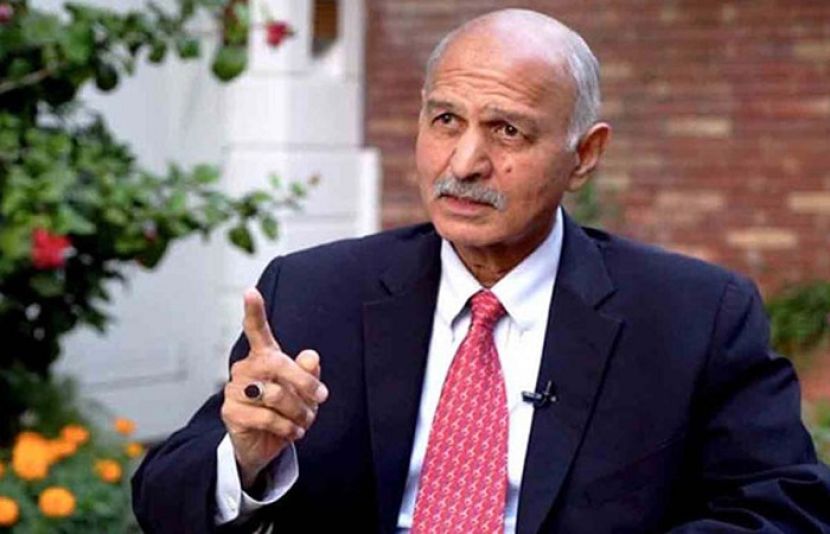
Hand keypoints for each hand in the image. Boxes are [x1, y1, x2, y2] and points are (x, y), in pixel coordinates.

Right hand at [221, 288, 328, 488]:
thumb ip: (308, 373)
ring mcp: (235, 389)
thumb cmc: (285, 411)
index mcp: (263, 356)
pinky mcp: (231, 412)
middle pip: (277, 363)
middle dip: (304, 383)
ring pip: (275, 395)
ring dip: (299, 411)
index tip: (250, 291)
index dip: (254, 311)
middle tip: (321, 398)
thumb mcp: (304, 391)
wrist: (264, 445)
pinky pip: (267, 417)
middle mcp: (245, 368)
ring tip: (304, 420)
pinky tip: (292, 432)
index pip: (257, 330)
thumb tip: (311, 356)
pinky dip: (287, 428)